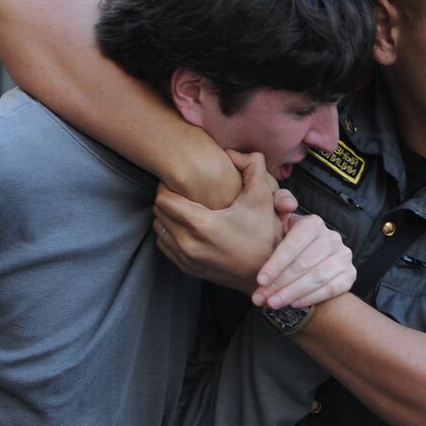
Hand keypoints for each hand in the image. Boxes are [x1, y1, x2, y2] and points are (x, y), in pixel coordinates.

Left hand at [153, 151, 282, 291]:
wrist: (267, 274)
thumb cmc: (265, 234)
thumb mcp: (263, 198)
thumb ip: (253, 166)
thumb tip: (233, 151)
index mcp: (201, 224)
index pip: (163, 199)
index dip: (169, 186)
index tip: (182, 180)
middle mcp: (188, 244)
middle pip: (158, 213)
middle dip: (167, 199)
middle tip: (182, 190)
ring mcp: (186, 259)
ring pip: (159, 229)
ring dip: (167, 216)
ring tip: (185, 207)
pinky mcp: (187, 268)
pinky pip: (164, 245)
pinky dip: (170, 233)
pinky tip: (188, 225)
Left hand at [252, 214, 355, 309]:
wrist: (309, 254)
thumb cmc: (289, 239)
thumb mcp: (281, 219)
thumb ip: (279, 204)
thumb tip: (288, 205)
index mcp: (314, 224)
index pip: (294, 245)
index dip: (276, 264)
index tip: (260, 280)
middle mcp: (332, 238)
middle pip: (304, 264)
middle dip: (280, 283)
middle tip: (261, 297)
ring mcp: (343, 256)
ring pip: (317, 278)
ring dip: (293, 293)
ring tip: (273, 303)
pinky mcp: (350, 274)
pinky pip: (332, 289)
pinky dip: (312, 298)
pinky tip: (294, 304)